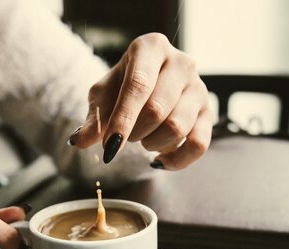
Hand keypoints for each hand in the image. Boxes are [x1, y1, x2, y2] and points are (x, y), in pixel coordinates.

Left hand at [70, 33, 212, 169]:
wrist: (150, 84)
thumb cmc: (123, 86)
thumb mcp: (103, 96)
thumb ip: (93, 118)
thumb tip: (78, 141)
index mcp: (151, 47)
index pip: (138, 86)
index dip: (123, 120)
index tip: (109, 148)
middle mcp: (181, 63)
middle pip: (157, 110)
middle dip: (135, 133)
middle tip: (125, 137)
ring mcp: (199, 87)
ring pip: (177, 128)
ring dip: (152, 144)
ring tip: (142, 139)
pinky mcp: (209, 112)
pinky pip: (198, 144)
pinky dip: (176, 160)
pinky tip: (159, 161)